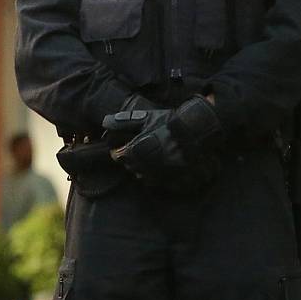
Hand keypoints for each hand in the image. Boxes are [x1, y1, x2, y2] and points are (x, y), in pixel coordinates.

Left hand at [102, 106, 218, 190]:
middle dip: (130, 160)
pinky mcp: (172, 180)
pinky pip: (157, 181)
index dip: (119, 152)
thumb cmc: (168, 122)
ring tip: (147, 158)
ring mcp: (160, 174)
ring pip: (143, 176)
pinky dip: (154, 175)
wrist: (196, 131)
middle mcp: (147, 165)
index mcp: (137, 150)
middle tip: (135, 152)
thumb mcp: (145, 117)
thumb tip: (104, 122)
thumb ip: (123, 121)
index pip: (120, 157)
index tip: (122, 148)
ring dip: (141, 168)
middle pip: (131, 167)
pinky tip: (158, 166)